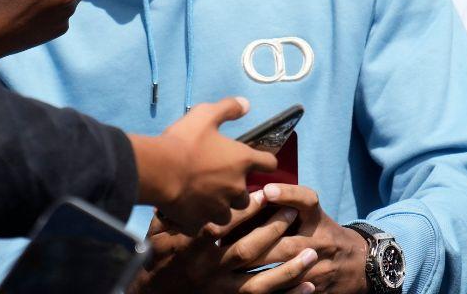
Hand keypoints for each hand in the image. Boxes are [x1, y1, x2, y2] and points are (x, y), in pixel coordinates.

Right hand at [128, 196, 316, 293]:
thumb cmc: (154, 259)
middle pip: (247, 251)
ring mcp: (221, 290)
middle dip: (272, 232)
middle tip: (292, 215)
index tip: (265, 195)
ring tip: (312, 254)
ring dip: (289, 269)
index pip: (222, 226)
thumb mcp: (157, 232)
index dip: (245, 211)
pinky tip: (309, 286)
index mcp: (190, 248)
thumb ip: (172, 210)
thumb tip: (186, 183)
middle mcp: (208, 270)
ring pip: (261, 281)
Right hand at [130, 97, 278, 233]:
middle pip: (246, 196)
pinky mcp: (198, 222)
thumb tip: (246, 104)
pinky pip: (201, 225)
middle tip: (219, 181)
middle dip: (236, 191)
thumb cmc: (184, 141)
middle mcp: (235, 188)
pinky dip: (196, 219)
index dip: (264, 161)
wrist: (158, 170)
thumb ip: (228, 108)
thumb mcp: (206, 115)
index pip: (268, 163)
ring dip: (219, 207)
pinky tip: (186, 211)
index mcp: (241, 161)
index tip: (257, 161)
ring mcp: (217, 209)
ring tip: (203, 199)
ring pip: (226, 214)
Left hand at [237, 184, 367, 293]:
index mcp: (318, 218)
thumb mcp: (311, 213)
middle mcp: (323, 241)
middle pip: (288, 243)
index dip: (288, 194)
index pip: (307, 200)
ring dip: (257, 269)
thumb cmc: (322, 232)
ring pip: (287, 271)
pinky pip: (292, 291)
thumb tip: (246, 196)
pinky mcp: (320, 290)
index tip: (266, 190)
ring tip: (229, 265)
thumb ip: (285, 203)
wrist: (360, 263)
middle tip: (226, 243)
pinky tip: (248, 284)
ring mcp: (322, 268)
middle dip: (256, 244)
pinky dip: (270, 288)